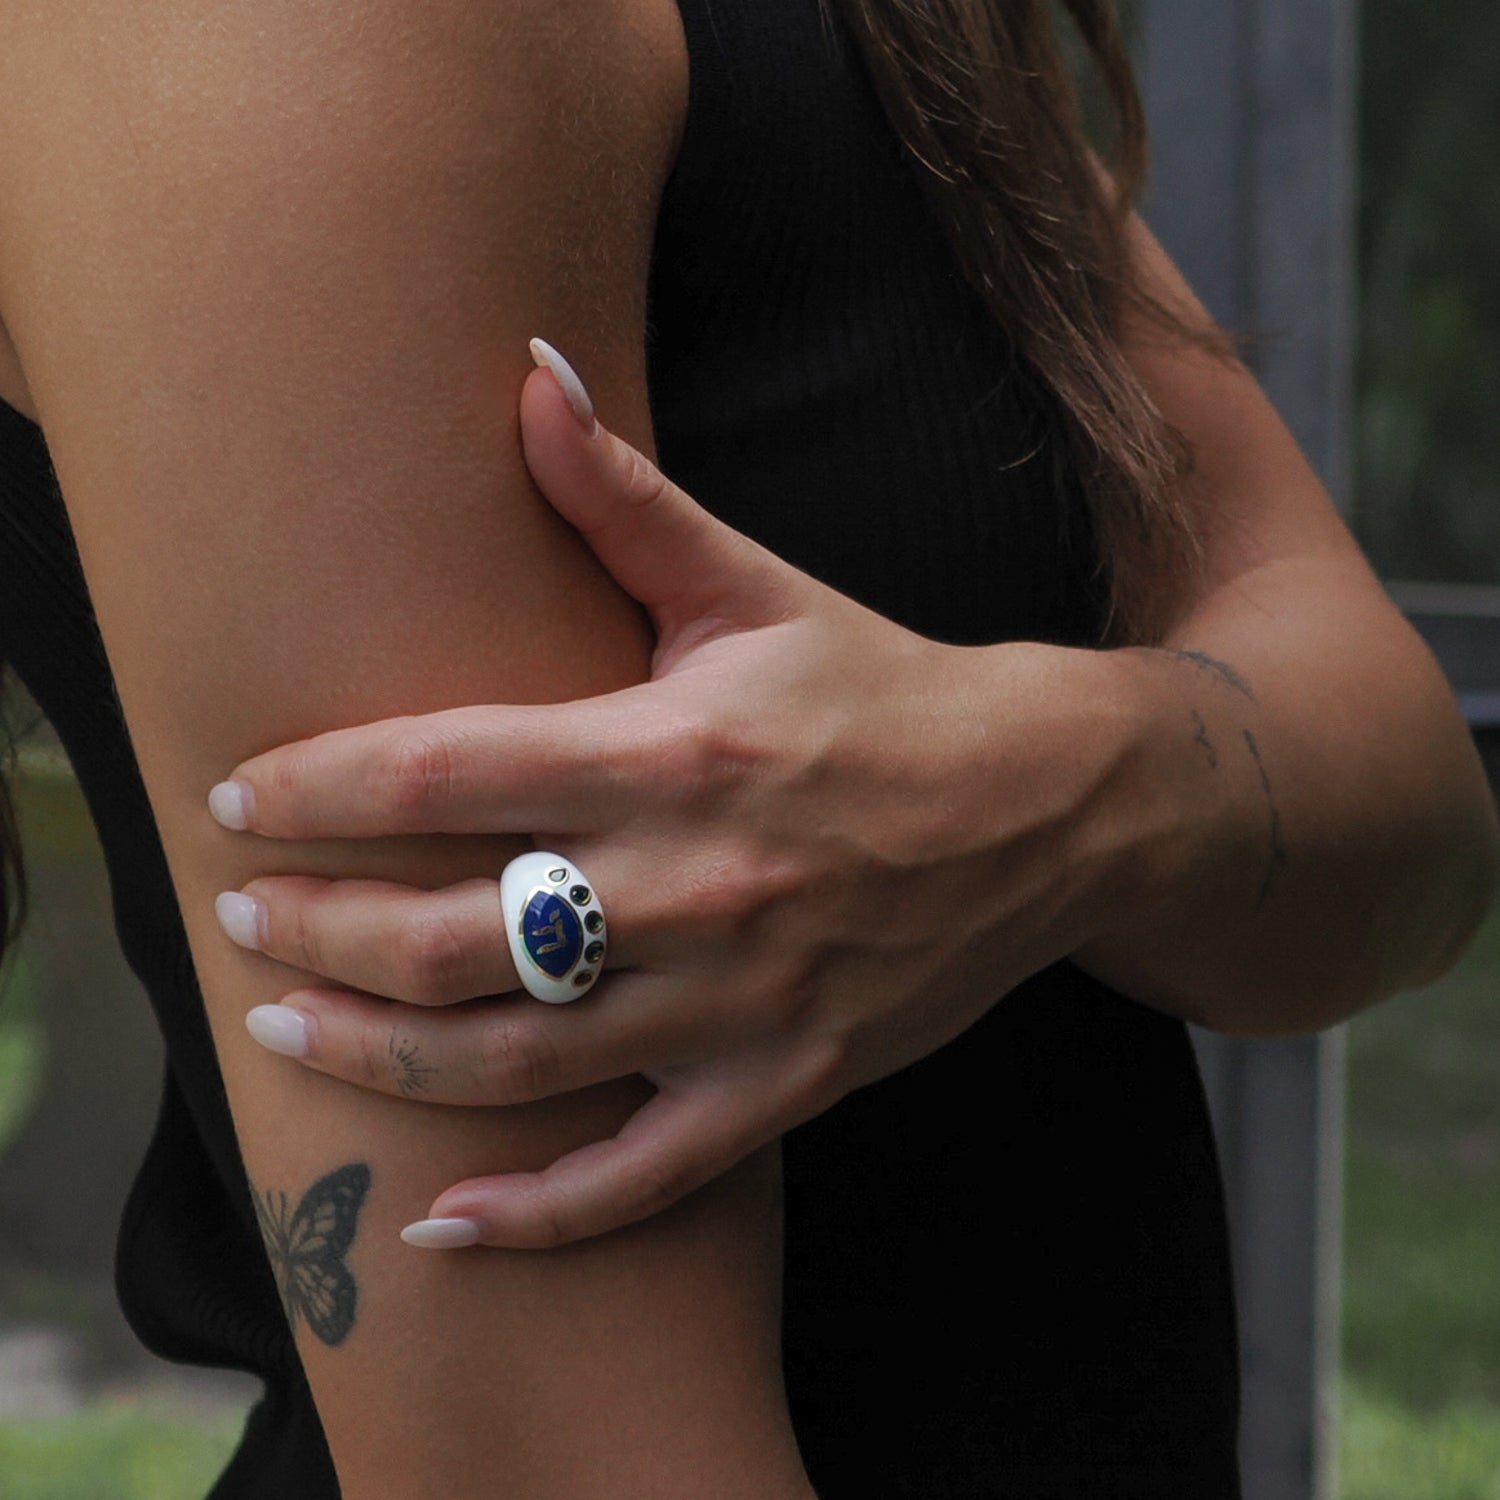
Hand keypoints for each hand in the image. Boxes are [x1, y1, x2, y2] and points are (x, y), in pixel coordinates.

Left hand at [212, 342, 1127, 1246]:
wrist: (1050, 806)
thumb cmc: (887, 690)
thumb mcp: (756, 590)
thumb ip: (624, 499)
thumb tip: (528, 372)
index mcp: (677, 749)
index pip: (447, 770)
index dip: (320, 787)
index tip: (240, 799)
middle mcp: (698, 884)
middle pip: (452, 934)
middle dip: (320, 931)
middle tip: (246, 918)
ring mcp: (741, 1002)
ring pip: (517, 1060)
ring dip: (381, 1057)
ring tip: (291, 1029)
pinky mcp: (785, 1082)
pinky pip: (641, 1177)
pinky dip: (539, 1215)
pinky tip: (447, 1225)